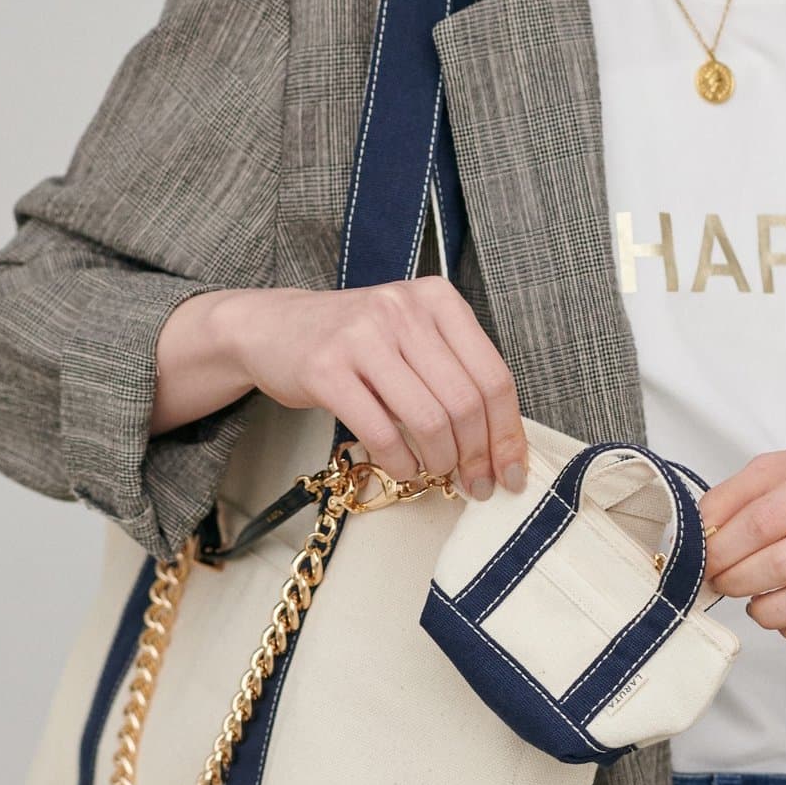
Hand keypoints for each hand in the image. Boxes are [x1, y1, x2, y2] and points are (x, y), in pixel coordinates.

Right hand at [220, 277, 529, 500]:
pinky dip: (401, 462)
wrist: (274, 327)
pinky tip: (404, 468)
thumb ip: (456, 374)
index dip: (508, 434)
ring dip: (439, 462)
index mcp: (438, 299)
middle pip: (465, 402)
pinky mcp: (326, 368)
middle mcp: (403, 309)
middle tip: (474, 485)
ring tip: (435, 473)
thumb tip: (501, 446)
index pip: (494, 376)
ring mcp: (362, 336)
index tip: (511, 473)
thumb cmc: (356, 343)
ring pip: (429, 420)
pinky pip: (381, 432)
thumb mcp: (413, 337)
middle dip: (476, 456)